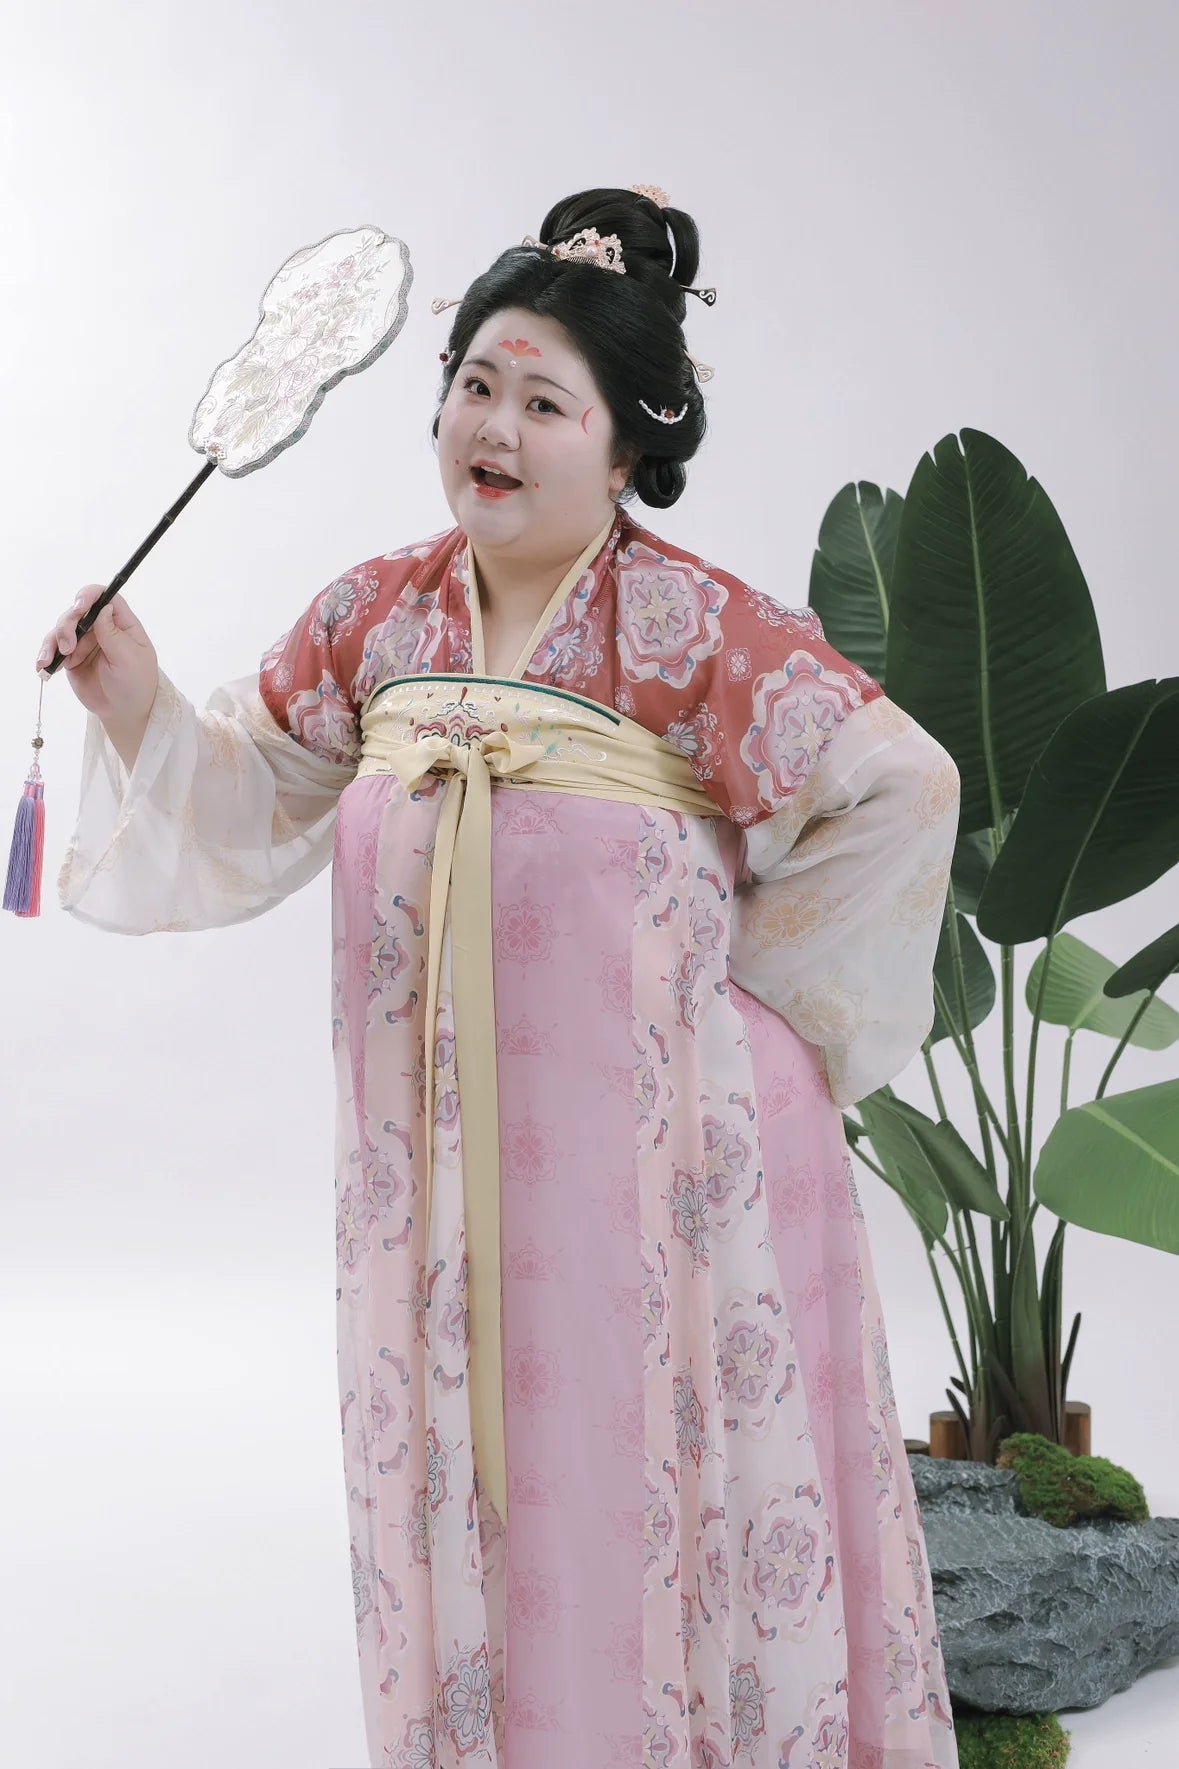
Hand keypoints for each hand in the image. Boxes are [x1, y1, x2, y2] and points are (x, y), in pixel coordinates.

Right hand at [35, 587, 158, 728]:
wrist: (123, 712)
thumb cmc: (135, 684)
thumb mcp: (129, 659)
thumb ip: (113, 634)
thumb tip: (103, 608)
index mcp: (122, 623)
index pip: (105, 597)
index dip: (89, 596)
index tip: (79, 608)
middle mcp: (101, 627)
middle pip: (77, 611)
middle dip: (67, 625)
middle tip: (68, 648)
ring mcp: (84, 641)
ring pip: (61, 628)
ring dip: (54, 641)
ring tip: (52, 660)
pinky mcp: (71, 656)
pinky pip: (53, 648)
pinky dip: (46, 654)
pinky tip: (42, 665)